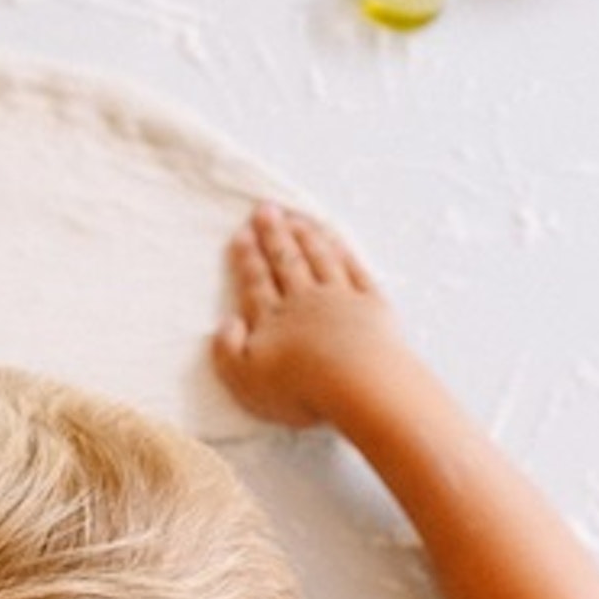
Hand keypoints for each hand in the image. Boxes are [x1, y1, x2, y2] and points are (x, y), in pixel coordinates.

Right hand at [211, 204, 402, 427]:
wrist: (361, 386)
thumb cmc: (299, 389)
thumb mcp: (244, 379)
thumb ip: (226, 350)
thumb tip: (226, 321)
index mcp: (272, 319)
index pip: (256, 282)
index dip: (247, 257)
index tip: (242, 234)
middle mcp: (304, 300)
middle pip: (286, 262)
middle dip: (274, 235)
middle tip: (265, 210)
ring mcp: (340, 299)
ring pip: (319, 259)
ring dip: (306, 236)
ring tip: (296, 218)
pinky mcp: (372, 305)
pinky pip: (355, 270)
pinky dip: (343, 252)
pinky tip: (336, 240)